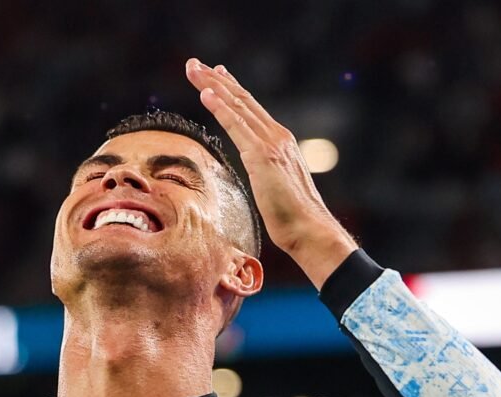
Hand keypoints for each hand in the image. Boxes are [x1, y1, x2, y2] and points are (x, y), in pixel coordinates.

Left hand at [185, 58, 356, 287]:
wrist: (308, 228)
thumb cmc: (291, 216)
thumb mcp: (274, 187)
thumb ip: (264, 172)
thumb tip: (255, 173)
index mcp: (280, 142)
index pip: (251, 110)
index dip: (231, 90)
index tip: (215, 74)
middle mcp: (277, 136)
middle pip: (241, 101)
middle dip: (215, 80)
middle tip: (193, 64)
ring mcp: (271, 144)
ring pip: (237, 107)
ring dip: (212, 85)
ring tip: (193, 69)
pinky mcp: (263, 156)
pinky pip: (237, 126)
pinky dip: (222, 108)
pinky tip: (207, 94)